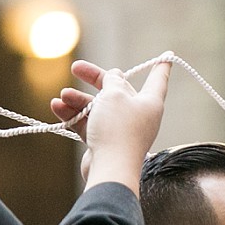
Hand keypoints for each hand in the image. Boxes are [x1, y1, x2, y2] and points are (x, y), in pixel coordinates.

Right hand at [53, 58, 170, 190]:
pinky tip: (57, 107)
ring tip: (63, 96)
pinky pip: (89, 123)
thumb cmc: (118, 128)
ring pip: (99, 108)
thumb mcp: (114, 95)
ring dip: (79, 100)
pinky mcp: (105, 142)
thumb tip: (114, 75)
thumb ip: (112, 81)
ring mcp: (121, 129)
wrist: (110, 168)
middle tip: (77, 68)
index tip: (168, 56)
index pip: (157, 79)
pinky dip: (75, 115)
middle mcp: (138, 115)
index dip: (161, 66)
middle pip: (117, 90)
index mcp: (150, 102)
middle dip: (95, 79)